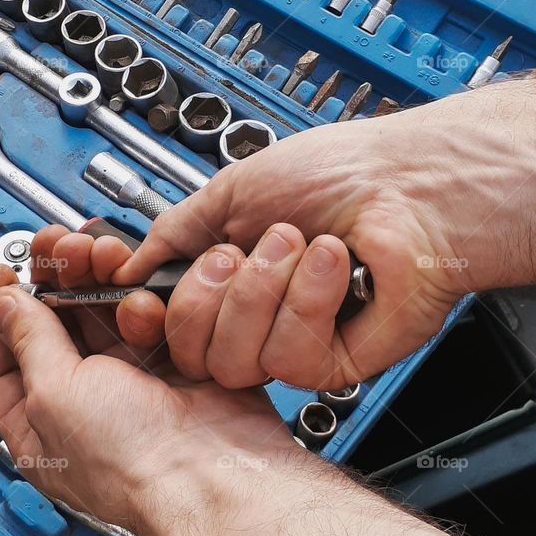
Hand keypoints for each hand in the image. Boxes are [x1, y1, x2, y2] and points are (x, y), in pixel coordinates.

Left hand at [0, 240, 294, 535]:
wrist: (213, 471)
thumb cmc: (133, 461)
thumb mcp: (54, 391)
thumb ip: (26, 339)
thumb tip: (3, 303)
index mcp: (39, 426)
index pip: (1, 362)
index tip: (2, 273)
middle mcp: (82, 404)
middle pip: (53, 327)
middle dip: (53, 281)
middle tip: (57, 247)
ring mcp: (129, 383)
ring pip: (102, 314)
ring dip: (98, 279)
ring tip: (97, 254)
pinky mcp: (171, 363)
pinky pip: (148, 315)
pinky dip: (142, 296)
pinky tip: (138, 292)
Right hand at [109, 110, 477, 390]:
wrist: (411, 184)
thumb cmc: (343, 173)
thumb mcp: (233, 189)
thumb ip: (173, 232)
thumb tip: (123, 267)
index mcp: (229, 276)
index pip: (165, 323)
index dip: (150, 311)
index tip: (143, 289)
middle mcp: (257, 314)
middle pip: (190, 351)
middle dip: (212, 292)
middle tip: (244, 246)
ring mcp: (294, 341)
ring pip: (235, 360)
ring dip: (265, 289)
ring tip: (301, 244)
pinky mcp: (333, 363)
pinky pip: (289, 358)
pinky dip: (309, 302)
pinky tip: (335, 266)